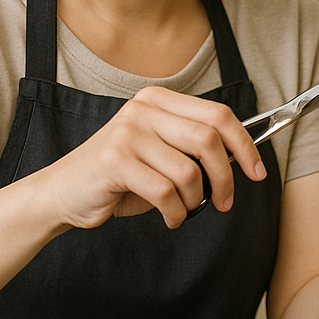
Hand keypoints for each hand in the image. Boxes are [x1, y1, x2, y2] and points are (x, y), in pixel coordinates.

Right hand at [44, 86, 266, 230]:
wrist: (62, 193)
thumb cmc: (120, 176)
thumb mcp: (160, 152)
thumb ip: (193, 145)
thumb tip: (242, 155)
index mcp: (159, 100)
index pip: (218, 114)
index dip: (244, 144)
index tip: (257, 172)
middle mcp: (144, 110)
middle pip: (209, 139)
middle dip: (226, 177)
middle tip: (224, 201)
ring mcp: (128, 133)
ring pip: (189, 171)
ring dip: (195, 200)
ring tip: (184, 209)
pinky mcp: (116, 161)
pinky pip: (166, 192)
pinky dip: (176, 213)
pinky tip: (170, 217)